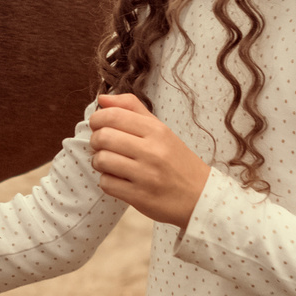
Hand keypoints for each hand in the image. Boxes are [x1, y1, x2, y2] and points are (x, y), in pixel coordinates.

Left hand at [90, 93, 211, 228]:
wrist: (200, 196)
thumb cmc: (177, 161)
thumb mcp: (161, 130)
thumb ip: (132, 109)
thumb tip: (102, 99)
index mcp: (157, 131)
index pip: (113, 116)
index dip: (97, 119)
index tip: (98, 125)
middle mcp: (152, 151)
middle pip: (103, 137)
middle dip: (95, 140)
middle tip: (102, 146)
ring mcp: (146, 175)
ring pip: (101, 160)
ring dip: (99, 162)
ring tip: (109, 163)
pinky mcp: (140, 197)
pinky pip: (106, 183)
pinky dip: (107, 181)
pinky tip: (117, 179)